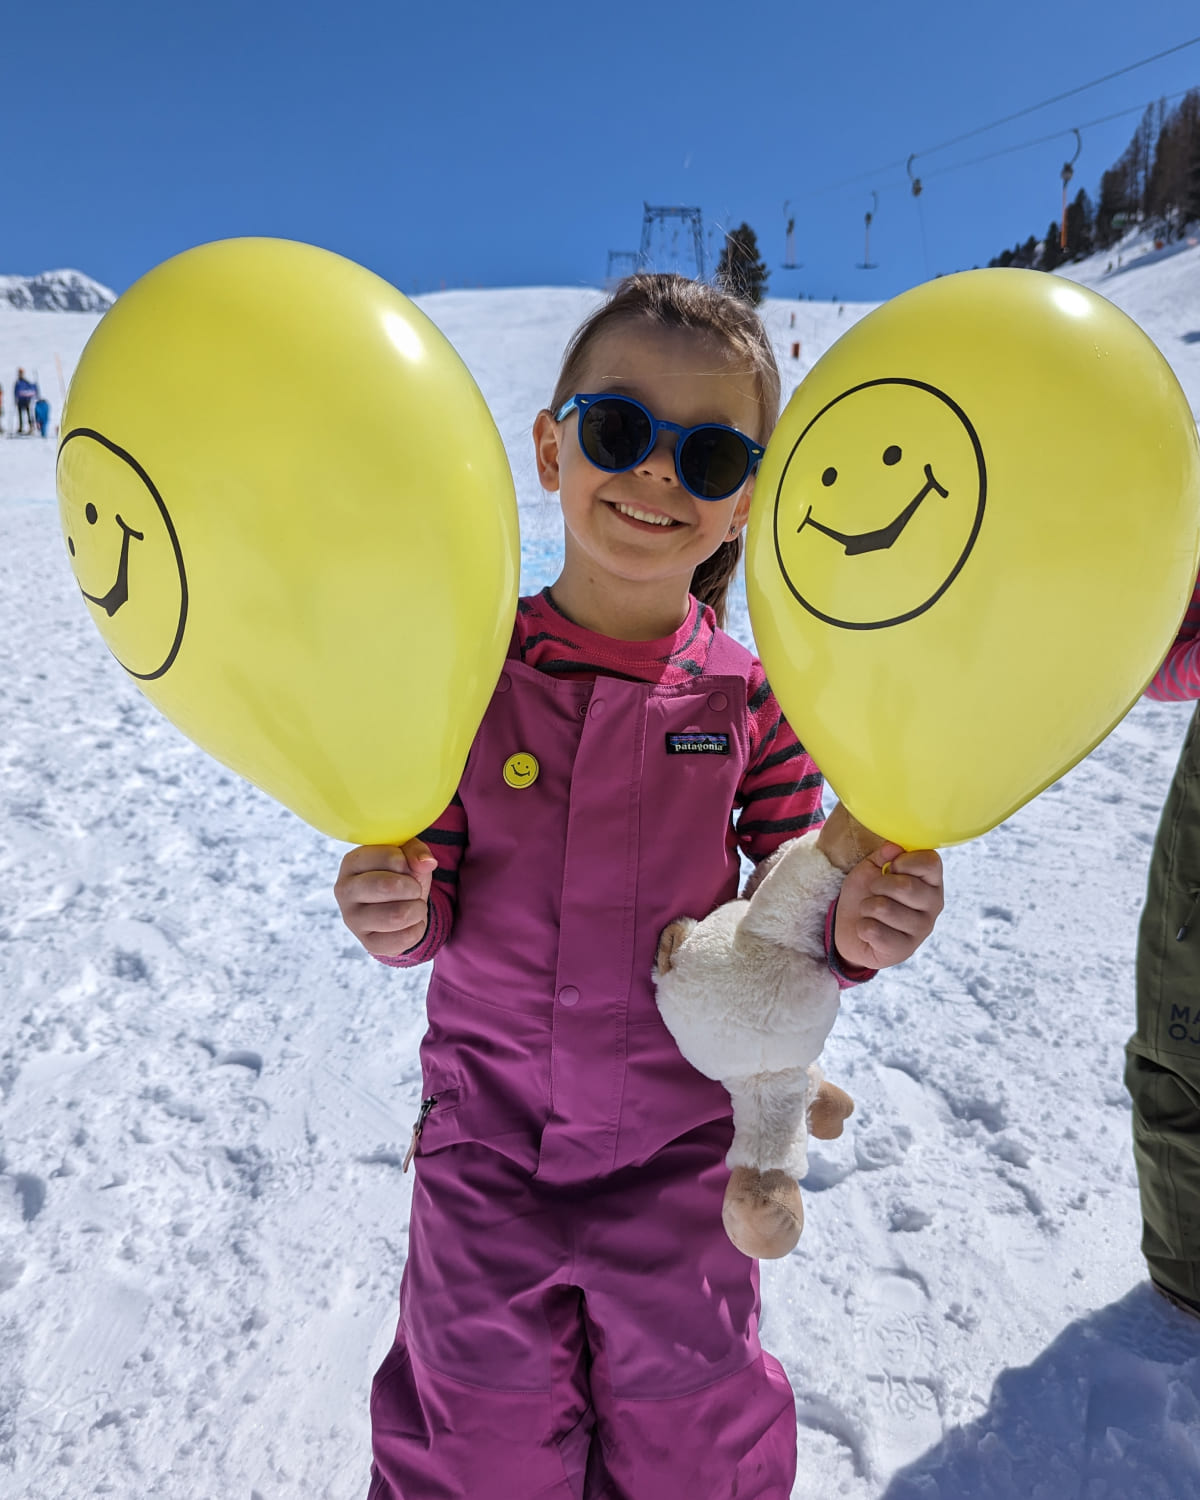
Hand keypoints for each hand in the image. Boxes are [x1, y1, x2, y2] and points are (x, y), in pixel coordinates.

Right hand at [334, 838, 437, 956]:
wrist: (397, 904)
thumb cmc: (398, 874)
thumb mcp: (407, 855)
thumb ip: (416, 850)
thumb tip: (426, 863)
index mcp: (351, 862)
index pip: (389, 857)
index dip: (407, 862)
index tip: (405, 867)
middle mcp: (345, 891)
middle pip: (387, 887)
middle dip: (412, 887)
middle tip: (413, 889)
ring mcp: (353, 919)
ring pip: (397, 916)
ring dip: (417, 909)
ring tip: (414, 905)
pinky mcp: (367, 942)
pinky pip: (403, 939)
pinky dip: (417, 929)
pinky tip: (410, 922)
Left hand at [833, 843, 943, 970]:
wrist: (851, 929)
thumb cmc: (867, 894)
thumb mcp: (870, 869)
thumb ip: (883, 855)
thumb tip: (893, 847)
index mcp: (931, 880)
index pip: (931, 862)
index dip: (903, 861)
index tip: (890, 867)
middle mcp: (934, 904)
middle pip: (906, 886)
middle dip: (878, 885)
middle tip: (874, 891)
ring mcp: (922, 929)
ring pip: (885, 908)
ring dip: (867, 906)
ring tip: (871, 911)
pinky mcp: (904, 950)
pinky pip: (874, 930)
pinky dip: (863, 927)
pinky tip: (869, 929)